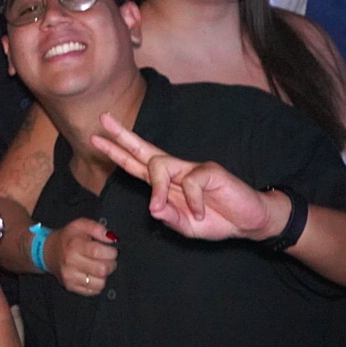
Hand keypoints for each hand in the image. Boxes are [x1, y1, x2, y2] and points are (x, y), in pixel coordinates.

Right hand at [42, 218, 117, 295]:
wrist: (49, 251)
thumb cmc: (67, 238)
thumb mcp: (80, 225)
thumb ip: (97, 228)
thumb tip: (112, 238)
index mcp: (74, 245)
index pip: (98, 252)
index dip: (111, 252)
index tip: (111, 250)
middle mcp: (70, 262)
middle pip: (102, 269)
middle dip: (111, 264)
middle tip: (108, 259)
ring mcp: (70, 277)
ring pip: (100, 283)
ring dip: (104, 275)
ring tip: (99, 267)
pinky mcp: (71, 287)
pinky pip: (93, 290)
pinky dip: (97, 283)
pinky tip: (92, 274)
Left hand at [92, 113, 282, 241]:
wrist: (249, 223)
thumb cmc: (216, 221)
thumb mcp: (186, 226)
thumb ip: (168, 218)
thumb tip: (153, 208)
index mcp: (166, 183)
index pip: (137, 164)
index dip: (117, 152)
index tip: (97, 139)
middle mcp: (176, 171)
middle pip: (145, 149)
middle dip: (122, 135)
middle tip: (103, 120)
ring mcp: (193, 168)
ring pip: (161, 165)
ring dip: (156, 188)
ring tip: (159, 208)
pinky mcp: (210, 171)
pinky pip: (191, 181)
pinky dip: (192, 201)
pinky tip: (200, 212)